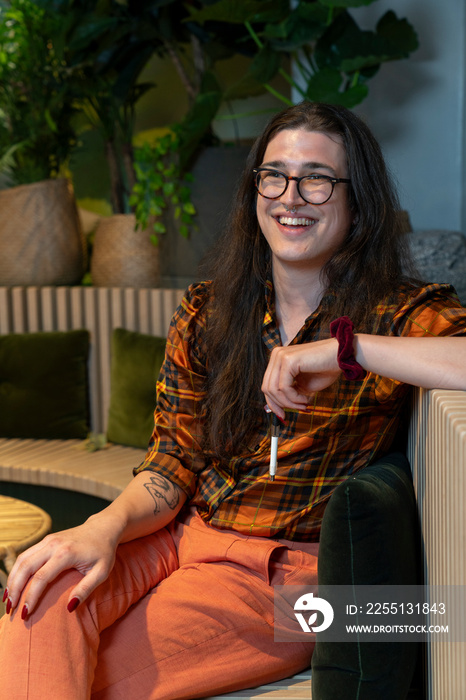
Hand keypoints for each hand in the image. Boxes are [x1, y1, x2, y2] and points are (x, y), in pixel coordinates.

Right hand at [5, 512, 121, 616]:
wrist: (104, 528)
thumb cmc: (104, 552)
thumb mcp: (102, 572)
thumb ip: (86, 589)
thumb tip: (69, 608)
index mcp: (66, 553)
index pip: (41, 578)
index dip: (30, 597)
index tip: (25, 614)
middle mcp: (53, 544)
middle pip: (25, 568)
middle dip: (15, 590)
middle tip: (10, 611)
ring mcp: (48, 540)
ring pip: (21, 560)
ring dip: (12, 580)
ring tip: (8, 600)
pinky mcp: (46, 540)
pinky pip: (26, 555)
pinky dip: (17, 570)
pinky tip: (13, 584)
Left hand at [262, 338, 340, 417]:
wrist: (341, 357)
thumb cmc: (325, 369)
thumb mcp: (303, 385)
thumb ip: (289, 393)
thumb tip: (278, 409)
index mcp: (278, 359)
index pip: (267, 384)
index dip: (272, 403)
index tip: (281, 415)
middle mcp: (276, 355)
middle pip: (267, 388)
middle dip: (280, 404)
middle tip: (297, 409)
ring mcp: (281, 356)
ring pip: (274, 389)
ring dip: (289, 402)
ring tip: (303, 404)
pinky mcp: (288, 360)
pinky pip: (284, 387)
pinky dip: (294, 398)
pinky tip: (305, 398)